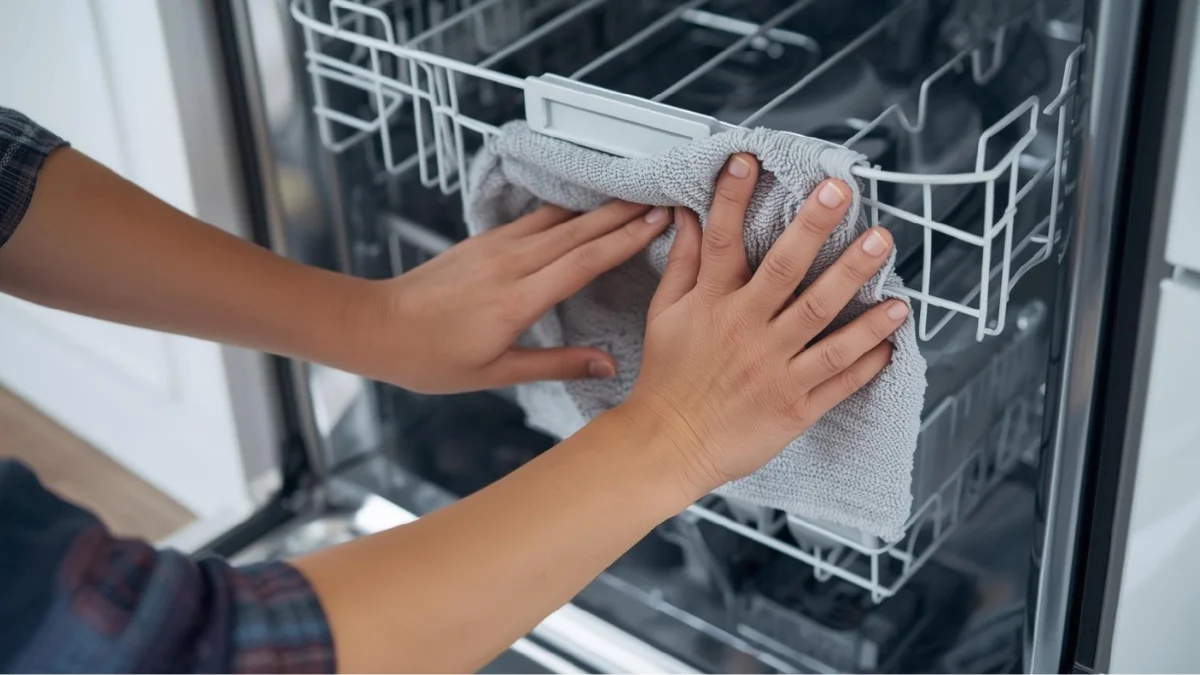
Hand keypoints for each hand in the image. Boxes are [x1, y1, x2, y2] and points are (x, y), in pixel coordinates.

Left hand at [351, 202, 671, 392]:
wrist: (375, 327)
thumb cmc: (429, 358)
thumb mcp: (496, 374)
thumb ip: (556, 364)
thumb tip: (607, 365)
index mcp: (517, 300)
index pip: (584, 261)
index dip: (626, 239)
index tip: (658, 223)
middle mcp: (509, 264)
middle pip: (578, 230)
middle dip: (623, 214)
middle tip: (661, 200)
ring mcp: (495, 247)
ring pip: (557, 220)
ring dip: (597, 208)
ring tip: (631, 199)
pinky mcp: (483, 241)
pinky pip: (534, 220)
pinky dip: (565, 212)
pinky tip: (580, 209)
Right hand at [619, 153, 908, 496]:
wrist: (668, 444)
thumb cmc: (668, 379)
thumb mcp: (666, 314)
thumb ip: (684, 263)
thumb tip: (687, 216)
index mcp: (713, 305)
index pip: (723, 241)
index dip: (734, 198)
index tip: (750, 161)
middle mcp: (746, 330)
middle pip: (786, 270)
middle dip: (815, 226)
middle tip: (841, 192)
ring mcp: (774, 367)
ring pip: (823, 318)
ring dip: (855, 281)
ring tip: (882, 248)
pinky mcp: (795, 404)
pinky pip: (839, 375)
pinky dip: (867, 353)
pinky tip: (893, 331)